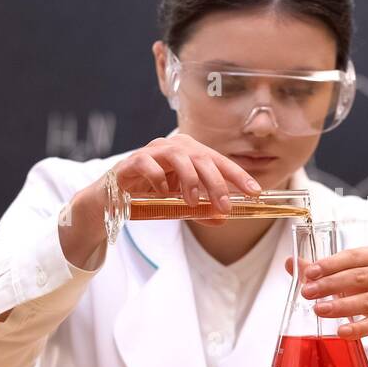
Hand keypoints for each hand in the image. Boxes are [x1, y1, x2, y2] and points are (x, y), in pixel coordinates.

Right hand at [112, 132, 261, 223]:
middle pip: (202, 158)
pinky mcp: (133, 161)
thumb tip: (223, 219)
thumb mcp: (181, 204)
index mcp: (190, 152)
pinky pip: (149, 164)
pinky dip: (159, 180)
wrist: (113, 196)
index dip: (238, 175)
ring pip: (178, 157)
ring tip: (192, 202)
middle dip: (217, 183)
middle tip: (225, 207)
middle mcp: (173, 147)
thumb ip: (201, 210)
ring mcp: (153, 151)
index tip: (254, 192)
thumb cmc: (150, 194)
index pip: (219, 161)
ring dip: (190, 180)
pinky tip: (164, 194)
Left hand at [283, 243, 367, 348]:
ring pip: (366, 301)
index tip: (309, 273)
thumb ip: (324, 270)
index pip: (354, 256)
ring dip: (339, 306)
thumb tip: (291, 262)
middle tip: (307, 293)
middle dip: (330, 285)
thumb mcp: (352, 277)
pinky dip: (356, 328)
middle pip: (359, 277)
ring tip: (318, 309)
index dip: (330, 264)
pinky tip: (340, 330)